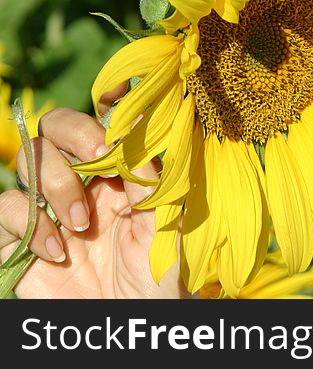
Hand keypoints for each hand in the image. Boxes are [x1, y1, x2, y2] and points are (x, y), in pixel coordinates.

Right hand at [0, 87, 187, 297]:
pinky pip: (5, 210)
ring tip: (81, 226)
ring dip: (55, 187)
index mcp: (117, 171)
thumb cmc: (161, 276)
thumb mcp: (166, 224)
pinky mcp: (21, 239)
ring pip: (28, 163)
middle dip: (72, 138)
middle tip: (96, 159)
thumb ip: (153, 177)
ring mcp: (48, 209)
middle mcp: (80, 182)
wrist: (133, 324)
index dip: (95, 118)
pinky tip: (59, 253)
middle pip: (52, 129)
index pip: (95, 123)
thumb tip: (142, 122)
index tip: (111, 139)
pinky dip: (29, 225)